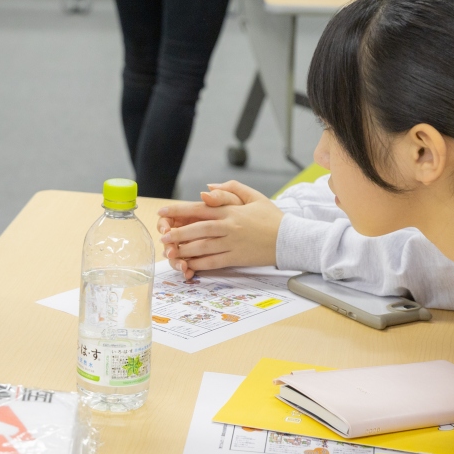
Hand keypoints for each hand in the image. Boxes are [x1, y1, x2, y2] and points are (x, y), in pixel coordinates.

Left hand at [157, 180, 282, 278]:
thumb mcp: (253, 196)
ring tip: (171, 251)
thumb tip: (206, 188)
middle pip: (197, 229)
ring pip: (202, 247)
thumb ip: (230, 189)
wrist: (290, 238)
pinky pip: (214, 262)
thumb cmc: (272, 217)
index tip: (163, 212)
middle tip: (163, 237)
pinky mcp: (237, 258)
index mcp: (231, 210)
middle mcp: (229, 227)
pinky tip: (189, 265)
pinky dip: (199, 264)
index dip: (179, 210)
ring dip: (184, 250)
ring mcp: (232, 243)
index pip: (199, 209)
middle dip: (177, 233)